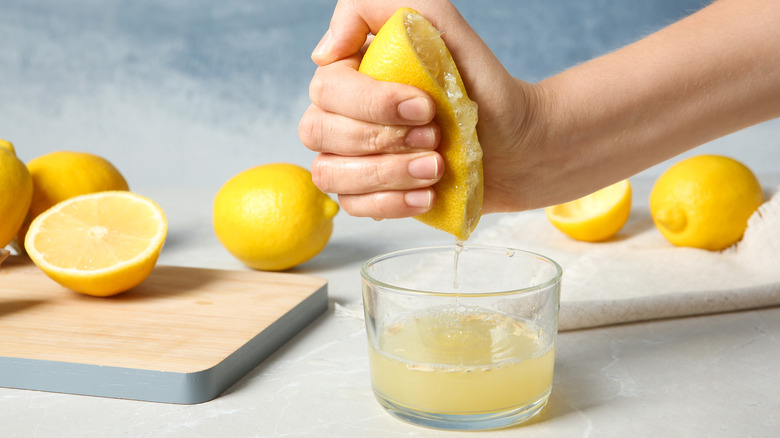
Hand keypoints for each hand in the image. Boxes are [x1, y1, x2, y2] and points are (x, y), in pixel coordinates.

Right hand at [298, 0, 539, 217]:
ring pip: (330, 174)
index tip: (425, 106)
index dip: (372, 102)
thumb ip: (379, 8)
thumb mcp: (440, 26)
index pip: (327, 89)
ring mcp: (351, 159)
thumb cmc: (480, 84)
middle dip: (382, 138)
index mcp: (352, 74)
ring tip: (436, 168)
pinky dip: (391, 204)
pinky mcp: (370, 196)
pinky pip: (353, 207)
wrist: (517, 140)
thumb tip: (323, 53)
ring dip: (386, 174)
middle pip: (318, 131)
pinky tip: (427, 194)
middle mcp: (342, 116)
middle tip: (435, 136)